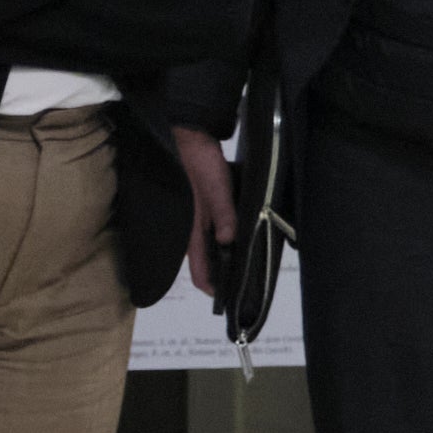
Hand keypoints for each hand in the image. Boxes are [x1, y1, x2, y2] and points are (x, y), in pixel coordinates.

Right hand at [172, 125, 236, 299]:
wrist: (185, 132)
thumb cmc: (197, 162)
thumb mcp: (215, 188)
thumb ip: (224, 214)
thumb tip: (230, 243)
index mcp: (193, 228)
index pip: (198, 271)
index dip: (212, 288)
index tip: (229, 300)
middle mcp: (192, 227)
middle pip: (206, 261)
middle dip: (222, 273)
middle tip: (245, 280)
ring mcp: (196, 216)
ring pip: (211, 246)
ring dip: (225, 255)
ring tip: (246, 259)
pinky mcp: (201, 204)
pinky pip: (214, 229)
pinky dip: (225, 237)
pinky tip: (238, 233)